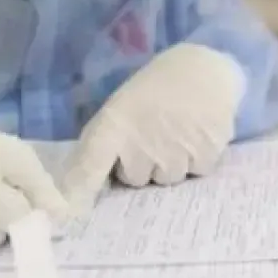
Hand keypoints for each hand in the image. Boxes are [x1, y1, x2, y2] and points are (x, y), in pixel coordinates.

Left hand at [60, 43, 244, 203]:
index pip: (88, 166)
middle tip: (153, 137)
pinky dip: (198, 159)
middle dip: (141, 165)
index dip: (78, 189)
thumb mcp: (121, 106)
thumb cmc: (157, 87)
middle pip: (134, 179)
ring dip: (170, 164)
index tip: (70, 208)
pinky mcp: (205, 156)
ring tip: (178, 134)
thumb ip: (103, 143)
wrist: (206, 69)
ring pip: (167, 179)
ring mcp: (174, 153)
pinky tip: (197, 134)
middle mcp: (142, 144)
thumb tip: (84, 185)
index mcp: (114, 125)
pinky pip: (196, 173)